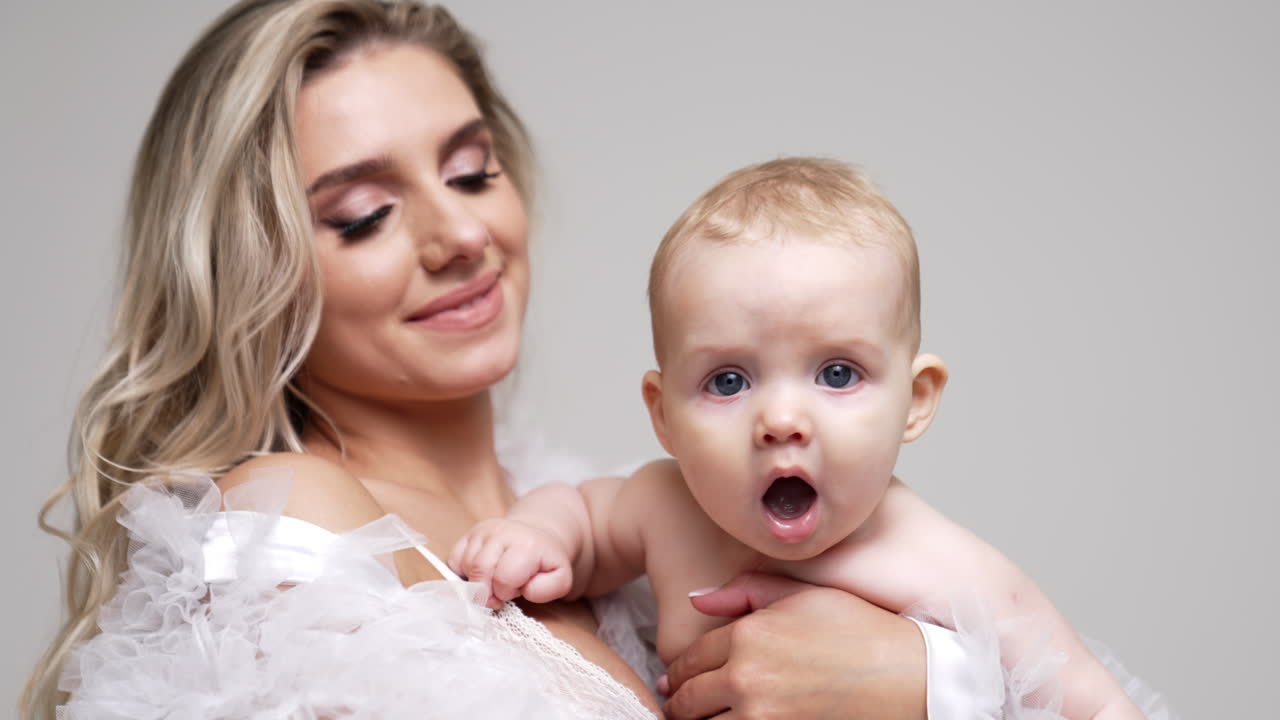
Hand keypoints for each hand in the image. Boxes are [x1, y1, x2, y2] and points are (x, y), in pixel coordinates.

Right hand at [447, 517, 572, 608]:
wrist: (537, 539)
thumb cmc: (545, 564)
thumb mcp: (559, 579)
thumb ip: (547, 589)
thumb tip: (524, 590)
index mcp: (526, 544)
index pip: (503, 578)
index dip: (506, 592)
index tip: (514, 592)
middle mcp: (502, 532)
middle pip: (480, 571)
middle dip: (487, 591)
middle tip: (498, 594)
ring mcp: (483, 531)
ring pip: (465, 565)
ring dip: (476, 582)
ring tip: (493, 580)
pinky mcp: (469, 533)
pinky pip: (454, 559)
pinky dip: (463, 572)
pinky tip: (481, 573)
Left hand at [661, 572, 926, 719]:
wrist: (915, 679)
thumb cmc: (867, 633)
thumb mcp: (808, 596)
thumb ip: (749, 592)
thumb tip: (698, 598)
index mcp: (750, 635)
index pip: (688, 660)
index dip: (677, 672)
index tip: (674, 680)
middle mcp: (748, 678)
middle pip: (687, 701)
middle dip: (681, 702)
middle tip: (681, 704)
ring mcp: (762, 718)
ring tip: (706, 717)